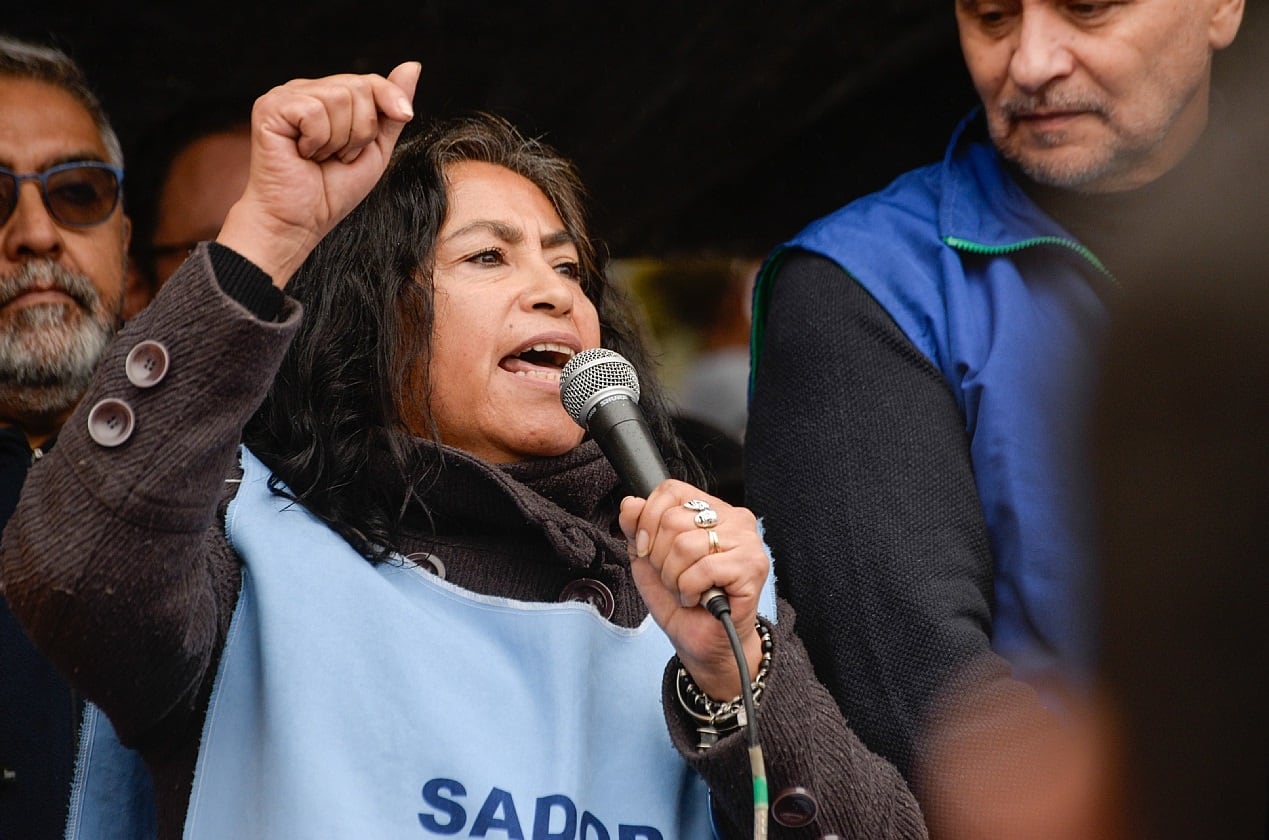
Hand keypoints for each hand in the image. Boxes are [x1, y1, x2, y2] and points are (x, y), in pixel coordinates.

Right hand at [216, 61, 420, 285]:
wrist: (300, 221)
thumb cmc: (332, 190)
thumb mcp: (375, 149)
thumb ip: (390, 111)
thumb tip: (412, 65)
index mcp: (328, 98)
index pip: (370, 80)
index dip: (391, 98)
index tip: (405, 116)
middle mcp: (305, 90)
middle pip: (359, 87)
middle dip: (361, 132)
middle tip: (339, 156)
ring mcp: (285, 96)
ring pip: (339, 97)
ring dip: (339, 140)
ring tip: (319, 157)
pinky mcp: (270, 107)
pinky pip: (314, 110)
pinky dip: (317, 140)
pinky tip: (302, 154)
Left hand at [619, 480, 768, 699]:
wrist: (703, 642)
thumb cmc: (682, 600)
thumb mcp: (648, 560)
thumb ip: (637, 528)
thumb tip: (631, 504)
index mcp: (711, 508)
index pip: (671, 490)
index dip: (648, 520)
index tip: (647, 550)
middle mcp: (734, 518)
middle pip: (673, 519)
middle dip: (660, 558)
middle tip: (674, 578)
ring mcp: (747, 541)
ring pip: (685, 545)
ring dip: (674, 578)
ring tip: (686, 590)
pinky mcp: (752, 567)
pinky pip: (702, 569)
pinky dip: (690, 590)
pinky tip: (699, 599)